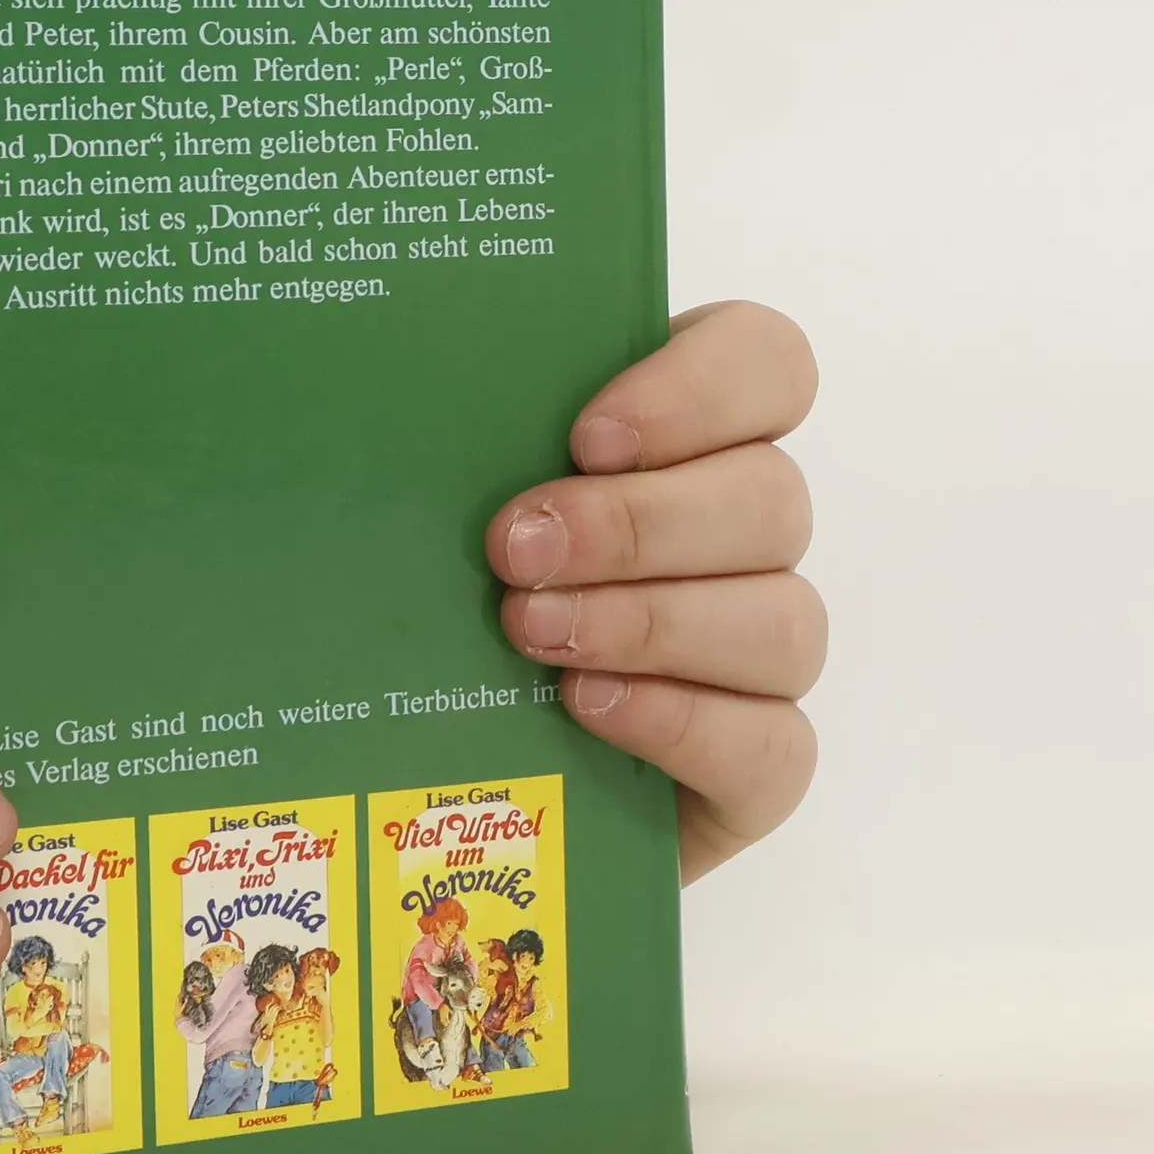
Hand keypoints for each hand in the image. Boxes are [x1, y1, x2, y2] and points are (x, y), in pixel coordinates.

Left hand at [485, 302, 822, 882]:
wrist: (447, 789)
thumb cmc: (435, 606)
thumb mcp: (428, 510)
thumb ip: (444, 448)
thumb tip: (370, 398)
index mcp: (686, 438)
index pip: (765, 363)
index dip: (700, 388)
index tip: (586, 437)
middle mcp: (742, 538)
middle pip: (770, 497)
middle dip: (638, 522)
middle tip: (513, 548)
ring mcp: (760, 653)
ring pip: (782, 618)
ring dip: (651, 622)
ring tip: (532, 632)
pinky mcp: (757, 765)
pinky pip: (773, 742)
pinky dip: (681, 721)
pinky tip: (588, 707)